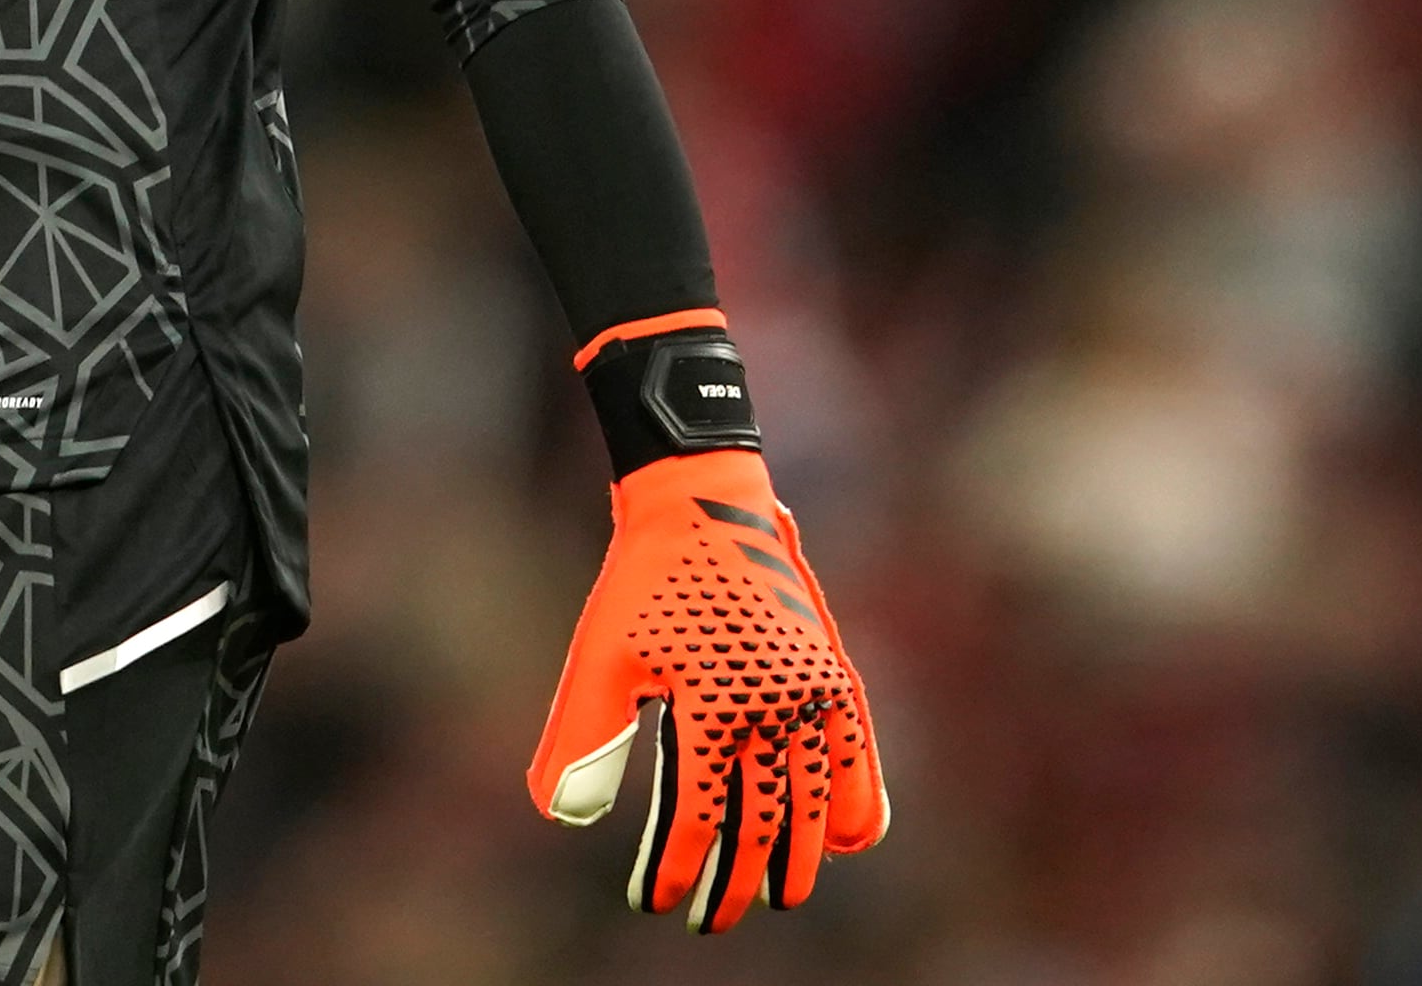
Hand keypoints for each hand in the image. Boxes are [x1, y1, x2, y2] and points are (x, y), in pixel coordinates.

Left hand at [529, 447, 889, 928]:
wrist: (703, 501)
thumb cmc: (643, 580)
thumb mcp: (600, 657)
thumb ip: (583, 739)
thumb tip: (562, 819)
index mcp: (715, 708)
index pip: (699, 816)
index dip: (679, 867)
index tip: (659, 904)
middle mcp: (776, 708)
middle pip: (763, 821)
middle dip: (737, 879)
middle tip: (714, 921)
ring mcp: (813, 691)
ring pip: (815, 799)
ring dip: (800, 855)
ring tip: (782, 895)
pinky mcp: (832, 671)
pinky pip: (858, 754)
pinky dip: (858, 801)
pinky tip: (851, 840)